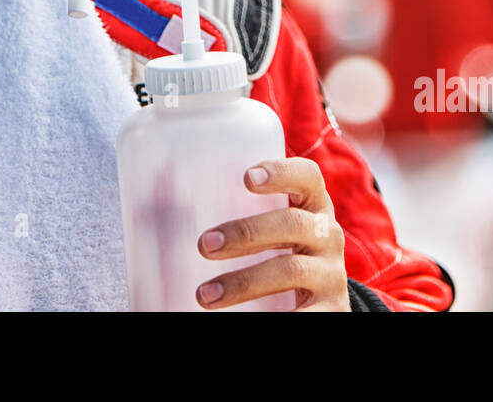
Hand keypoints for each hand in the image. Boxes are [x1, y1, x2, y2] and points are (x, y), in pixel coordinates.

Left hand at [196, 157, 351, 311]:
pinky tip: (244, 320)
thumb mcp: (274, 233)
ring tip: (204, 296)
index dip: (281, 172)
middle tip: (204, 245)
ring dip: (243, 282)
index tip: (247, 178)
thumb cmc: (284, 254)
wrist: (324, 304)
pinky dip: (278, 316)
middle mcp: (327, 235)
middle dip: (246, 233)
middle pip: (292, 224)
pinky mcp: (332, 309)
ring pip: (291, 270)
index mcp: (313, 207)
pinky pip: (305, 314)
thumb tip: (160, 215)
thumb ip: (241, 217)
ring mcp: (331, 273)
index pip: (307, 177)